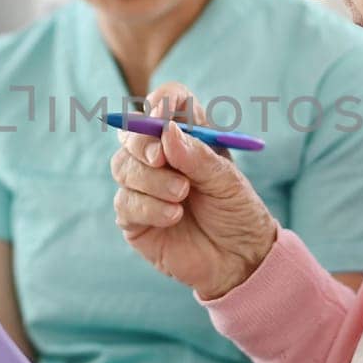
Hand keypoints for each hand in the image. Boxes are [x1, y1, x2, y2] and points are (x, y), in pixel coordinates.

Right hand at [112, 82, 278, 299]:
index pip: (167, 102)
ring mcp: (142, 185)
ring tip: (182, 196)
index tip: (161, 113)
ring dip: (151, 180)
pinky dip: (148, 207)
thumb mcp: (227, 181)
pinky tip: (173, 216)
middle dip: (142, 142)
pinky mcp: (133, 216)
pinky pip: (124, 201)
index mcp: (187, 136)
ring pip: (122, 166)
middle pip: (132, 132)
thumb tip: (166, 131)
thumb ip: (198, 156)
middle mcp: (159, 156)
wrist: (240, 261)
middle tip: (161, 159)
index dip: (161, 101)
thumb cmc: (237, 213)